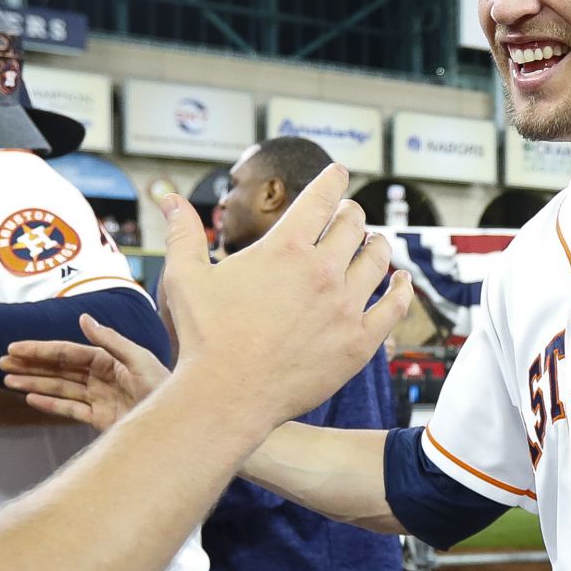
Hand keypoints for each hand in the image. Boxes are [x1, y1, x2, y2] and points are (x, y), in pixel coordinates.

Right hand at [0, 315, 168, 430]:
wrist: (177, 423)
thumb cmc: (164, 387)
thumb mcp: (139, 359)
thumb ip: (110, 341)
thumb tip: (83, 318)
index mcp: (108, 359)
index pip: (66, 352)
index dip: (40, 349)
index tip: (15, 347)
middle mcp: (100, 377)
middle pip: (58, 369)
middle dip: (31, 365)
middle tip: (2, 363)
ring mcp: (98, 398)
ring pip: (59, 388)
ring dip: (34, 383)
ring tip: (8, 380)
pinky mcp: (100, 419)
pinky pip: (70, 410)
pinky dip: (51, 404)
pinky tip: (31, 398)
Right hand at [153, 164, 411, 435]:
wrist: (226, 397)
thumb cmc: (203, 338)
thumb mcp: (186, 278)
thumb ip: (183, 233)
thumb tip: (168, 199)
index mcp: (286, 247)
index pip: (322, 197)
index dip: (333, 179)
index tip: (338, 173)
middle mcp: (323, 270)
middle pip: (354, 224)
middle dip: (351, 214)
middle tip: (349, 216)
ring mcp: (345, 306)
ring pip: (378, 259)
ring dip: (376, 245)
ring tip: (374, 244)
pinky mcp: (359, 342)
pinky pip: (394, 306)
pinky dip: (402, 288)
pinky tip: (401, 281)